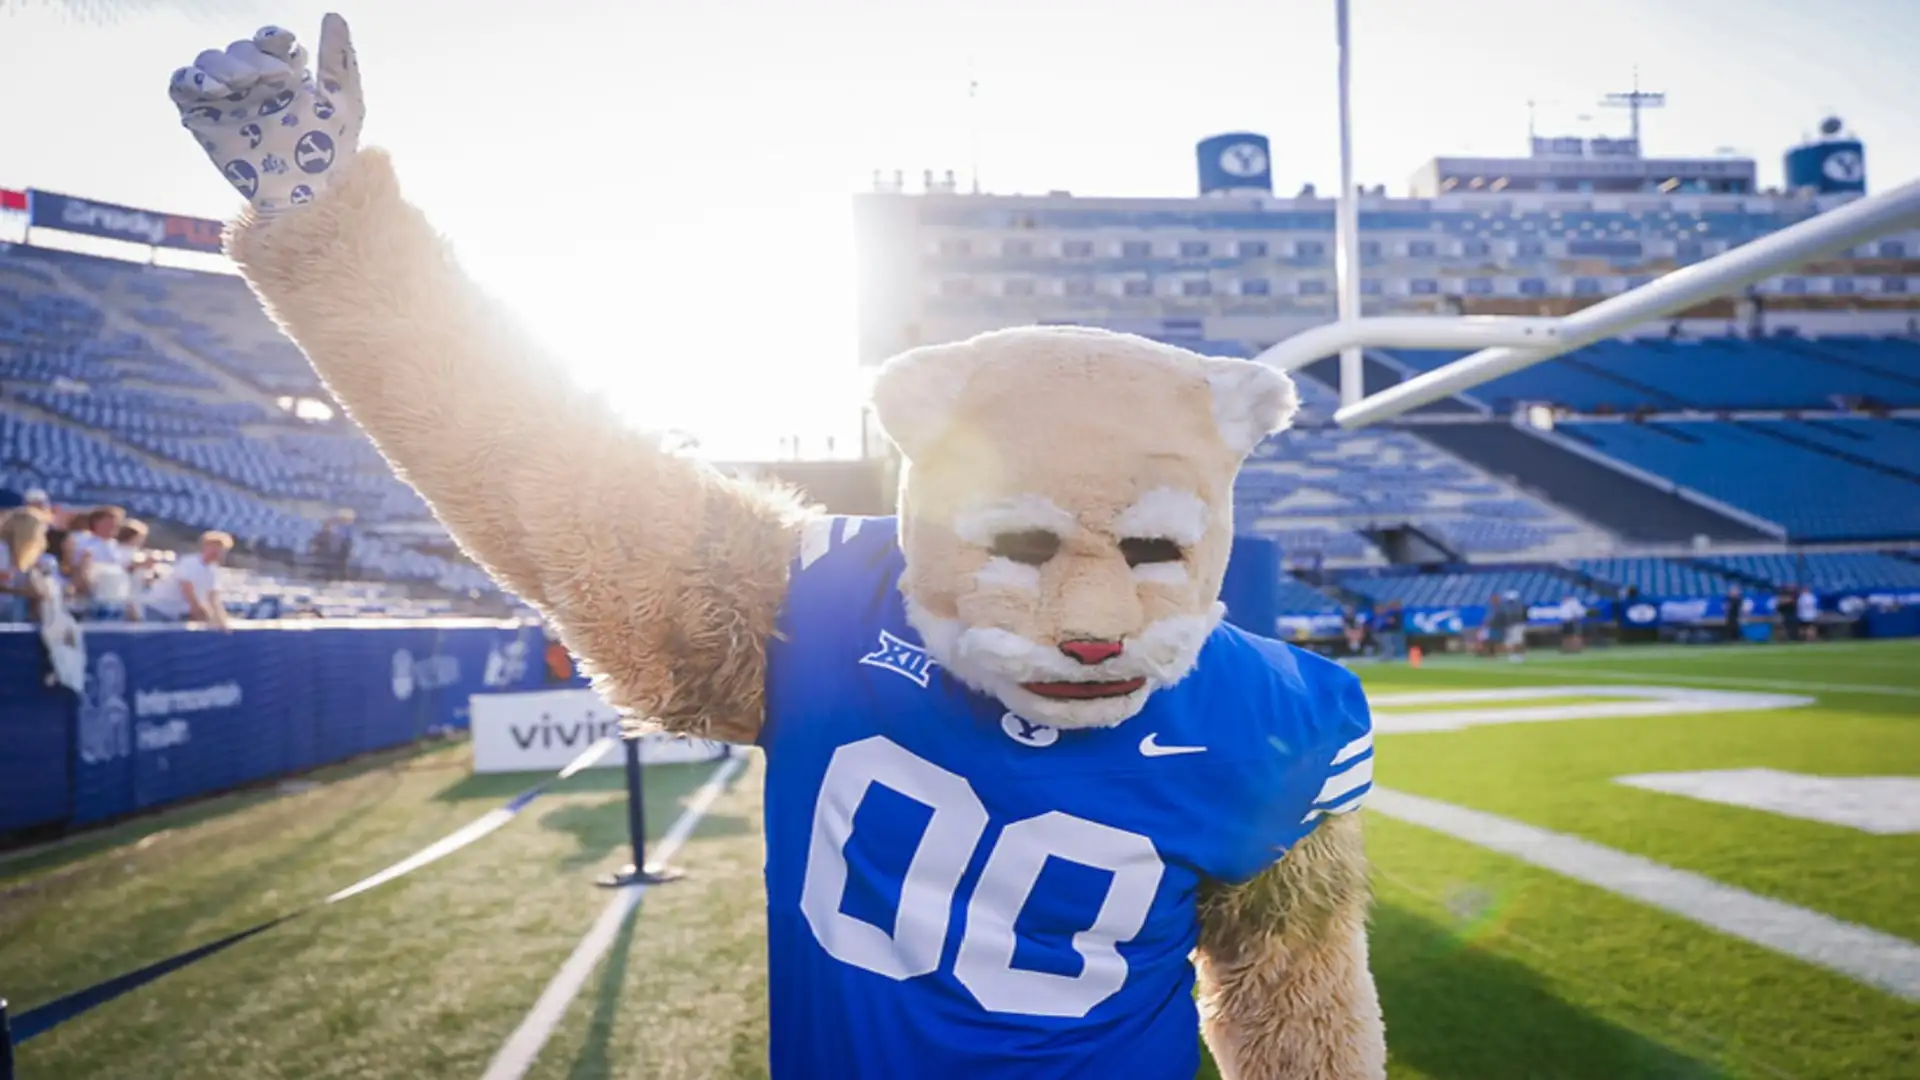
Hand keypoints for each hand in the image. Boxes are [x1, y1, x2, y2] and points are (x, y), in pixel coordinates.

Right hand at [168, 14, 363, 214]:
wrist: (307, 192)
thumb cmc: (330, 151)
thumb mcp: (344, 101)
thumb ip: (337, 59)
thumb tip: (333, 15)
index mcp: (284, 74)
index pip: (269, 41)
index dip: (273, 39)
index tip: (287, 49)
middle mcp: (252, 83)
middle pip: (238, 50)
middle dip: (252, 57)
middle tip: (271, 78)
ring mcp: (226, 99)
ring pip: (209, 61)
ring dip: (223, 65)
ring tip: (243, 83)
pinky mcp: (202, 117)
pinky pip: (181, 85)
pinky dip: (190, 77)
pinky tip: (213, 88)